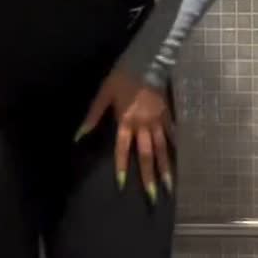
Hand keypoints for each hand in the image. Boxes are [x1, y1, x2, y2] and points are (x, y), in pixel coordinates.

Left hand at [75, 66, 174, 200]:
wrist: (147, 61)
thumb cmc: (122, 77)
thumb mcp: (104, 94)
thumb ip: (93, 116)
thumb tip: (79, 136)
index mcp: (126, 121)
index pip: (123, 149)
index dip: (122, 166)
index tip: (122, 185)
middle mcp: (143, 125)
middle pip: (147, 154)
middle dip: (149, 176)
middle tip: (153, 196)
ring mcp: (157, 121)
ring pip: (162, 149)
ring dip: (165, 168)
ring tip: (169, 186)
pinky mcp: (166, 115)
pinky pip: (171, 134)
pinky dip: (174, 147)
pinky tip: (178, 158)